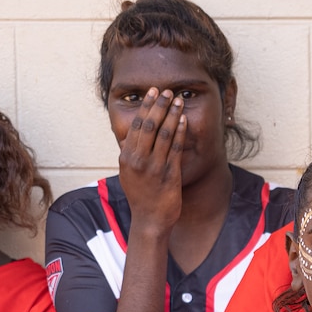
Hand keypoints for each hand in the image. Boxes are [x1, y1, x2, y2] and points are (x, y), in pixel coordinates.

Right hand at [118, 87, 186, 234]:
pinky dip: (179, 131)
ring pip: (163, 133)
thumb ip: (131, 154)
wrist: (150, 220)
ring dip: (172, 114)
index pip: (136, 125)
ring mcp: (153, 167)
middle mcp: (138, 160)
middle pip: (148, 125)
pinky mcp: (169, 174)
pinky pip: (174, 148)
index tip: (152, 93)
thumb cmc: (142, 197)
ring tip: (178, 100)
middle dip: (158, 105)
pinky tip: (184, 119)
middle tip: (166, 90)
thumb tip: (132, 137)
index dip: (145, 107)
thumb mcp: (129, 173)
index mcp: (127, 157)